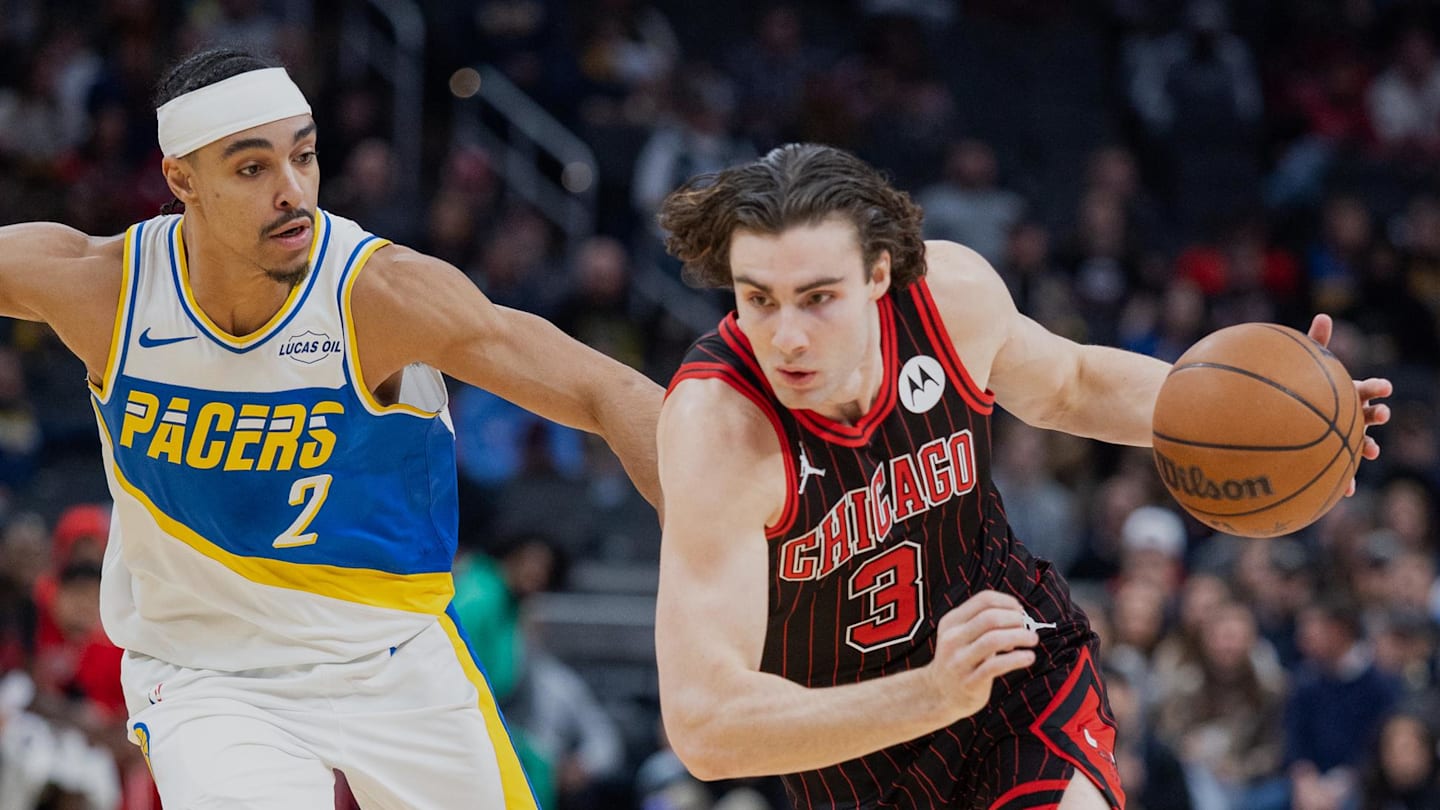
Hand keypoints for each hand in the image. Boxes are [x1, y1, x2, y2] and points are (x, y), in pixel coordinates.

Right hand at [926, 590, 1037, 721]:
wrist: (940, 693)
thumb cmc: (961, 659)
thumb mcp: (963, 636)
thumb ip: (985, 624)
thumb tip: (1020, 618)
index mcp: (951, 622)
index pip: (983, 600)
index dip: (1007, 602)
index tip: (1020, 611)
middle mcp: (952, 638)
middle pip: (990, 617)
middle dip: (1015, 619)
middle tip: (1027, 626)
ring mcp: (959, 661)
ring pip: (994, 639)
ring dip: (1020, 636)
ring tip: (1032, 639)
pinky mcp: (969, 682)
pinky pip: (996, 666)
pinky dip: (1017, 659)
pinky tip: (1029, 657)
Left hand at [1307, 314, 1391, 495]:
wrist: (1290, 421)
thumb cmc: (1304, 390)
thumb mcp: (1311, 369)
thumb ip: (1317, 343)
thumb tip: (1323, 315)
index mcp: (1349, 395)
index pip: (1369, 389)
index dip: (1378, 388)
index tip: (1386, 388)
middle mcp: (1352, 416)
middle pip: (1370, 415)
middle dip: (1378, 413)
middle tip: (1381, 413)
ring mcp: (1345, 438)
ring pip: (1362, 444)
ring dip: (1369, 447)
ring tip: (1370, 450)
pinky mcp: (1334, 458)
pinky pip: (1341, 471)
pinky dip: (1346, 481)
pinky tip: (1345, 492)